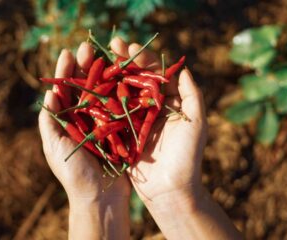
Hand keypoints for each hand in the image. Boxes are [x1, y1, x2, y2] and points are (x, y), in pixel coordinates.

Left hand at [38, 43, 130, 238]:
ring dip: (103, 73)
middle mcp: (85, 118)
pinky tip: (123, 75)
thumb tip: (48, 94)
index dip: (65, 72)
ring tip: (105, 55)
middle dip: (84, 67)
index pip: (65, 91)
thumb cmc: (74, 174)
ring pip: (103, 92)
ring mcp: (103, 122)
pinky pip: (120, 106)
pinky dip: (121, 90)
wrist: (100, 197)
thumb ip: (50, 122)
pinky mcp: (120, 129)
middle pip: (84, 87)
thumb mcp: (55, 147)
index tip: (68, 54)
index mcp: (67, 121)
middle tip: (87, 48)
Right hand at [110, 37, 240, 239]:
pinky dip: (100, 100)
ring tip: (96, 60)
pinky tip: (89, 87)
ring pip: (119, 93)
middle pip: (134, 79)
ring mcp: (133, 120)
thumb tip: (183, 67)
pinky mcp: (120, 134)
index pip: (153, 74)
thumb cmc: (187, 157)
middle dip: (122, 61)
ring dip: (108, 76)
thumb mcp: (196, 123)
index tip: (129, 45)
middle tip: (110, 44)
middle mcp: (148, 108)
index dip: (141, 58)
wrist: (170, 190)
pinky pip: (109, 114)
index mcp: (166, 103)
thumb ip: (192, 94)